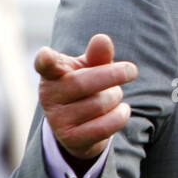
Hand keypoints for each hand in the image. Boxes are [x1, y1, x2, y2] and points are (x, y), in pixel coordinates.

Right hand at [34, 33, 136, 159]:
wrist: (83, 126)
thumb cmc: (88, 87)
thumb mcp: (92, 69)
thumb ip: (98, 55)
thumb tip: (102, 39)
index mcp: (53, 74)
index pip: (45, 65)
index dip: (46, 60)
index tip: (46, 55)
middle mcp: (49, 96)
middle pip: (83, 83)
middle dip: (113, 75)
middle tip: (131, 70)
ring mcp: (58, 119)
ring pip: (99, 104)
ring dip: (116, 97)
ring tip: (113, 97)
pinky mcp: (71, 138)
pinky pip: (105, 126)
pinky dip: (120, 116)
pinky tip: (122, 111)